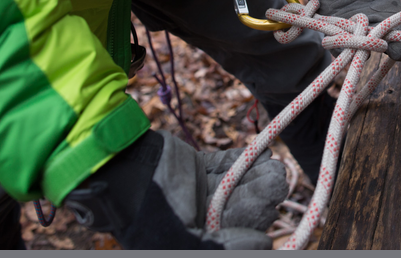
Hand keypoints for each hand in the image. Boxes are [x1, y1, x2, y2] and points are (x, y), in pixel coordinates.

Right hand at [64, 130, 287, 249]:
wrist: (120, 169)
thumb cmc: (146, 211)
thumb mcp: (181, 242)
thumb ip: (221, 247)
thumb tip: (265, 244)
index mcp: (197, 238)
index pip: (237, 232)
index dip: (256, 221)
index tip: (273, 208)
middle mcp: (201, 217)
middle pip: (241, 207)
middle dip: (261, 195)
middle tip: (280, 180)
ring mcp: (199, 190)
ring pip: (238, 184)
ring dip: (257, 176)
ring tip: (275, 167)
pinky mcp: (197, 165)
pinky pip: (226, 163)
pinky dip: (244, 159)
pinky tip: (261, 154)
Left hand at [307, 0, 400, 72]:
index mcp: (393, 15)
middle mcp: (377, 27)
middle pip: (391, 45)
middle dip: (400, 51)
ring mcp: (355, 31)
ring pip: (367, 47)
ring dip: (372, 49)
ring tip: (380, 49)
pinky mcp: (334, 31)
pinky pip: (340, 44)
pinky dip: (343, 47)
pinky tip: (349, 49)